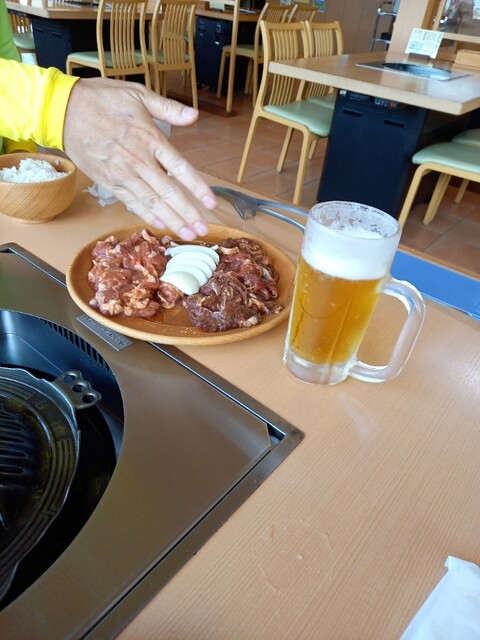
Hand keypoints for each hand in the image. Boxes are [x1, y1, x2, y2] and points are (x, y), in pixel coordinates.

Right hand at [63, 77, 216, 239]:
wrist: (64, 110)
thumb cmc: (102, 99)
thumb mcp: (138, 94)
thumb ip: (168, 108)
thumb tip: (194, 115)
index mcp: (150, 138)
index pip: (180, 168)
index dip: (197, 188)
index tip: (211, 203)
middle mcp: (139, 160)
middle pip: (169, 192)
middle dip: (188, 213)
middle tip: (203, 230)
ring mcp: (123, 173)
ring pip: (152, 202)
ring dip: (172, 220)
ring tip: (188, 234)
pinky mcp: (109, 182)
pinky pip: (132, 202)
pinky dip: (147, 215)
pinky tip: (161, 225)